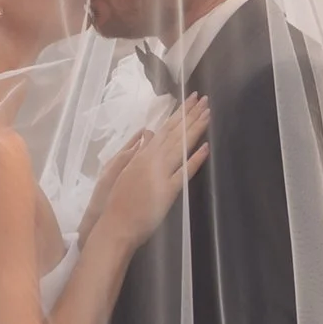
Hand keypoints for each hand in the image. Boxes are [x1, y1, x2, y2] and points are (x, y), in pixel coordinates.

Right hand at [87, 94, 208, 253]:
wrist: (115, 224)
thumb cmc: (116, 200)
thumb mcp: (123, 169)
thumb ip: (137, 151)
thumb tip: (148, 133)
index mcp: (141, 155)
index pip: (164, 129)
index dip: (178, 114)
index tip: (189, 101)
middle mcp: (151, 160)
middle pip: (175, 133)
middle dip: (190, 115)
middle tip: (203, 99)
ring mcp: (160, 174)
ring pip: (181, 146)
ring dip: (195, 129)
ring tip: (208, 113)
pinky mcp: (167, 191)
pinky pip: (183, 173)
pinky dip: (195, 160)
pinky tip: (206, 148)